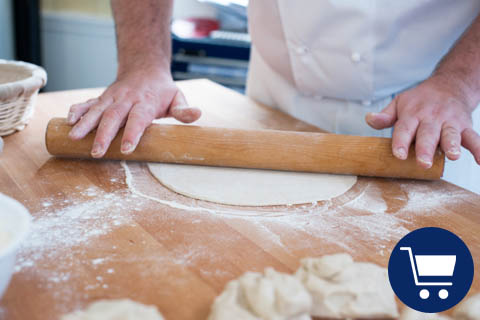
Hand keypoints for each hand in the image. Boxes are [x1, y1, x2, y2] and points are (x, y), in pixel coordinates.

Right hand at [67, 69, 200, 157]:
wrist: (144, 66)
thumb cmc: (162, 89)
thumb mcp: (177, 97)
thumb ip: (183, 110)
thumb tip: (197, 115)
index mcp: (146, 102)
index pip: (139, 119)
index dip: (132, 133)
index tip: (127, 149)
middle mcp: (127, 99)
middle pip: (114, 117)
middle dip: (104, 135)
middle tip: (97, 152)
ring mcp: (112, 98)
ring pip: (97, 110)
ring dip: (85, 124)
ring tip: (74, 138)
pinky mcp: (102, 98)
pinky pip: (87, 103)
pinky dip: (77, 110)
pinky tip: (68, 121)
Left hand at [366, 76, 479, 167]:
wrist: (450, 84)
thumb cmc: (419, 100)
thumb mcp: (399, 103)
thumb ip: (385, 116)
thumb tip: (369, 120)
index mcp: (412, 113)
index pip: (404, 128)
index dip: (400, 141)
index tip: (397, 154)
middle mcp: (431, 117)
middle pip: (428, 134)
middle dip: (426, 148)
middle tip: (423, 163)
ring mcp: (450, 121)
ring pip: (451, 134)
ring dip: (453, 145)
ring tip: (453, 156)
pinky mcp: (465, 125)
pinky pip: (474, 137)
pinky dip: (479, 148)